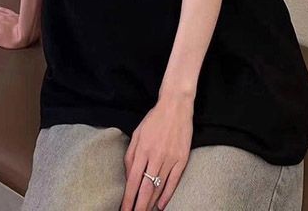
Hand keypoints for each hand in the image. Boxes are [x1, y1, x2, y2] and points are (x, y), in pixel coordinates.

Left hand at [121, 94, 193, 210]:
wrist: (176, 106)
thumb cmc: (154, 119)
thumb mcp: (137, 133)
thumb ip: (131, 155)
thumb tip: (129, 176)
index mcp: (143, 149)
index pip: (133, 180)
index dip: (128, 198)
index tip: (124, 210)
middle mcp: (156, 156)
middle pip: (147, 188)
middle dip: (139, 206)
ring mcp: (170, 158)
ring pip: (160, 187)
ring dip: (152, 203)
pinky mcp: (182, 158)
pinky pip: (174, 181)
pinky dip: (168, 195)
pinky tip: (162, 205)